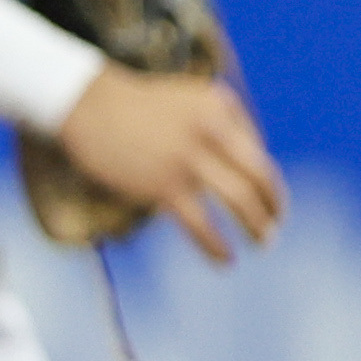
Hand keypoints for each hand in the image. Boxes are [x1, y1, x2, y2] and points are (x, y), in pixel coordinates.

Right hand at [51, 67, 287, 262]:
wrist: (85, 104)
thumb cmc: (134, 106)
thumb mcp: (187, 100)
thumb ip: (219, 124)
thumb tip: (248, 165)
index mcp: (220, 106)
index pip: (257, 151)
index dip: (264, 180)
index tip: (261, 198)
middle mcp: (211, 130)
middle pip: (259, 176)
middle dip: (273, 205)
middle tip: (274, 225)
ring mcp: (188, 159)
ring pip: (239, 200)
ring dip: (257, 226)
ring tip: (263, 242)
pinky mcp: (164, 186)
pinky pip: (202, 225)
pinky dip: (217, 246)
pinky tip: (225, 260)